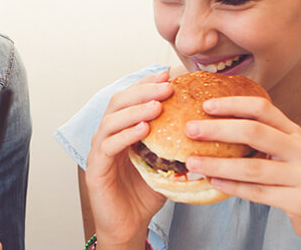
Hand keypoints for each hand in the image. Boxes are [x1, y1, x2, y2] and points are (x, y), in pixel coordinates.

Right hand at [85, 71, 172, 247]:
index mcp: (121, 131)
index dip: (146, 83)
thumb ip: (175, 143)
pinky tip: (143, 129)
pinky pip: (108, 147)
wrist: (129, 226)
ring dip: (135, 110)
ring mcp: (98, 152)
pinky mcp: (95, 170)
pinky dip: (125, 135)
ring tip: (156, 105)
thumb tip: (204, 124)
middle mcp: (106, 136)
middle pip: (118, 103)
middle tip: (166, 86)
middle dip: (142, 91)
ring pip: (111, 121)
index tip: (168, 74)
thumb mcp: (165, 163)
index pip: (130, 99)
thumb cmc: (145, 194)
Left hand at [182, 96, 300, 246]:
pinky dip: (234, 187)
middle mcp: (299, 149)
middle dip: (219, 129)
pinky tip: (213, 182)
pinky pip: (259, 193)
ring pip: (253, 167)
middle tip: (190, 129)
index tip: (206, 105)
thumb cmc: (294, 177)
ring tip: (192, 162)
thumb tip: (212, 124)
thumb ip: (258, 138)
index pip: (262, 108)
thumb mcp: (282, 151)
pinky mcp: (299, 200)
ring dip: (219, 164)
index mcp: (291, 132)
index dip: (233, 104)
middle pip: (255, 132)